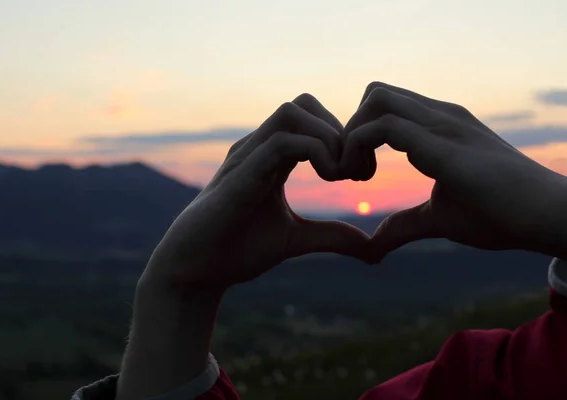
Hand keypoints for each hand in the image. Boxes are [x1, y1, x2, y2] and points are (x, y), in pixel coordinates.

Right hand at [143, 93, 369, 288]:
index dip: (343, 139)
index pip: (311, 120)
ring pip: (293, 112)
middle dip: (340, 131)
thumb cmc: (237, 251)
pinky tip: (328, 178)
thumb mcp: (296, 240)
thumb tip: (371, 248)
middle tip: (355, 173)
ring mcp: (246, 157)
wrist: (195, 271)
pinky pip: (282, 141)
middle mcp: (258, 149)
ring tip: (339, 174)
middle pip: (305, 104)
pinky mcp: (240, 174)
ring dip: (328, 137)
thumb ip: (331, 236)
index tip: (359, 175)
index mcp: (271, 158)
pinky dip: (315, 151)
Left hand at [341, 82, 566, 260]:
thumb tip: (372, 247)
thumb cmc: (500, 214)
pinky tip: (364, 179)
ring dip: (352, 134)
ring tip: (358, 175)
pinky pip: (385, 125)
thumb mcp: (438, 218)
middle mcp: (439, 116)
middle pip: (374, 92)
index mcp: (440, 126)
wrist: (546, 216)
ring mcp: (442, 124)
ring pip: (375, 98)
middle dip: (350, 128)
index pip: (385, 105)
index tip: (360, 174)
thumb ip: (403, 226)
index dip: (361, 134)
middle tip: (353, 171)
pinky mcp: (443, 144)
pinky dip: (358, 146)